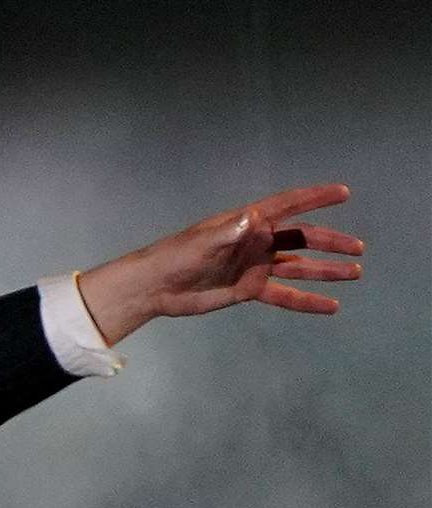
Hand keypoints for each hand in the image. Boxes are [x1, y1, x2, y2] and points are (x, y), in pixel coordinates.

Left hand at [77, 184, 364, 345]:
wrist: (156, 287)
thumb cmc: (175, 256)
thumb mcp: (202, 242)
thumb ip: (229, 232)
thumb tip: (253, 220)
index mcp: (247, 223)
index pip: (287, 206)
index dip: (314, 198)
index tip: (343, 193)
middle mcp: (256, 242)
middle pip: (301, 239)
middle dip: (330, 242)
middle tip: (358, 248)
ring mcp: (254, 266)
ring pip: (299, 267)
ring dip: (326, 270)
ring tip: (355, 273)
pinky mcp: (249, 289)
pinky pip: (284, 295)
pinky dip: (307, 301)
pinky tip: (330, 306)